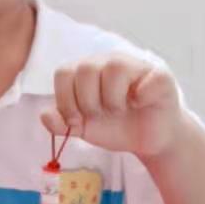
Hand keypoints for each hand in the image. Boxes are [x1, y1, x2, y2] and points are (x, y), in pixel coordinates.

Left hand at [40, 56, 185, 158]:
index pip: (63, 72)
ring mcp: (135, 66)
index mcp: (86, 71)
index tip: (77, 120)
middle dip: (87, 101)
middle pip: (86, 68)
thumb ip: (60, 124)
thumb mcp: (83, 128)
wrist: (148, 140)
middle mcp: (108, 63)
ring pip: (114, 67)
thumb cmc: (115, 127)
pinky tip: (140, 104)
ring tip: (119, 110)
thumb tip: (44, 115)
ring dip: (112, 98)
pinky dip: (141, 96)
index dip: (65, 100)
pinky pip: (148, 77)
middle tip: (100, 115)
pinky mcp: (159, 76)